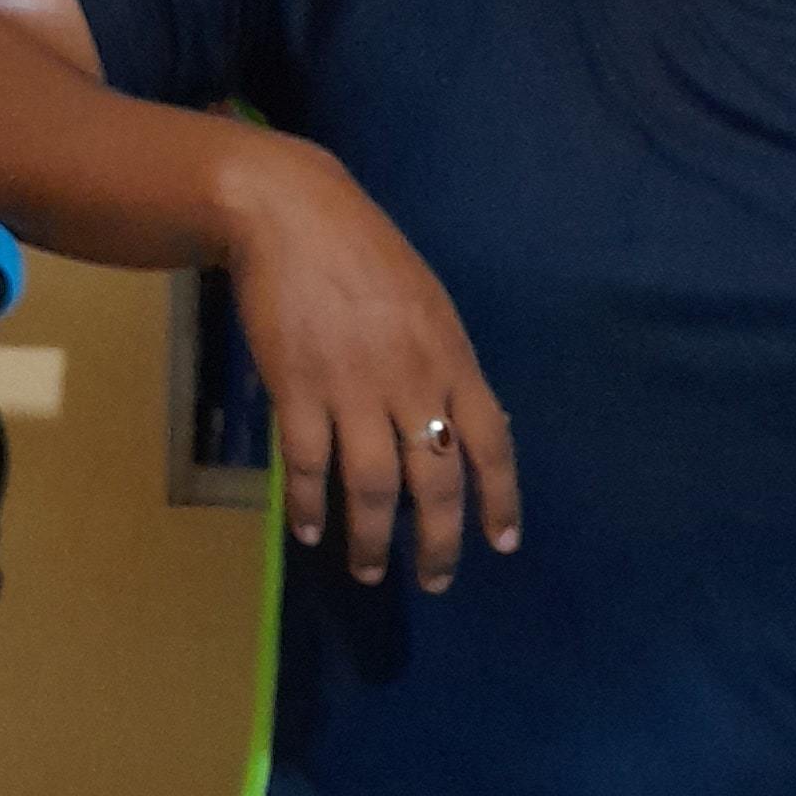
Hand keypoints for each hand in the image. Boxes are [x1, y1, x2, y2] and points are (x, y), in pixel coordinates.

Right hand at [217, 133, 519, 591]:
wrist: (293, 215)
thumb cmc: (368, 256)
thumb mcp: (431, 307)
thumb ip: (449, 368)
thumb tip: (471, 428)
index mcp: (452, 358)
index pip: (492, 442)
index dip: (499, 498)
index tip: (502, 543)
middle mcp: (412, 381)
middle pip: (437, 480)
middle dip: (440, 541)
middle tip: (435, 581)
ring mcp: (353, 388)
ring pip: (373, 487)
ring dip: (374, 540)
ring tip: (370, 571)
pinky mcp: (297, 389)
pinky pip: (307, 465)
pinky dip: (309, 505)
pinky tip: (309, 531)